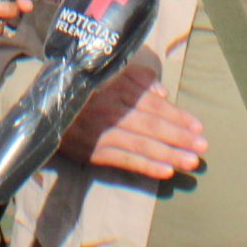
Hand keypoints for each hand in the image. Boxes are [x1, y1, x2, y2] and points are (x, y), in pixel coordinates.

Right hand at [55, 65, 205, 179]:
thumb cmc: (82, 88)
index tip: (198, 127)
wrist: (43, 109)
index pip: (151, 104)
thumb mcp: (107, 73)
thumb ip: (137, 78)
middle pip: (150, 125)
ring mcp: (101, 133)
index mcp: (115, 89)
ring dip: (168, 154)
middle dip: (178, 137)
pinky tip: (164, 172)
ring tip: (190, 162)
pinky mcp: (93, 152)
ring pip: (140, 144)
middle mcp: (110, 111)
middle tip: (202, 147)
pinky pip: (123, 160)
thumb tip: (163, 92)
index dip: (176, 116)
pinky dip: (144, 166)